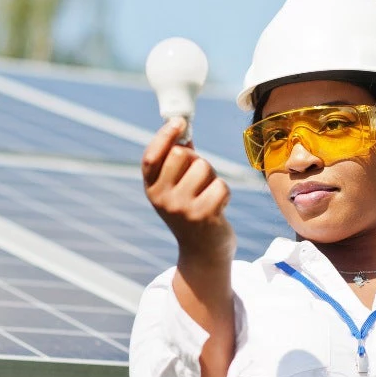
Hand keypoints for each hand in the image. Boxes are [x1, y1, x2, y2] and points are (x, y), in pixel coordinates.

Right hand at [142, 117, 234, 265]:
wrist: (203, 255)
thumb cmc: (191, 213)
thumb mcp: (176, 190)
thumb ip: (177, 162)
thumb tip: (182, 131)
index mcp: (152, 189)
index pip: (151, 156)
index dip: (164, 136)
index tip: (179, 121)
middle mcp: (162, 198)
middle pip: (182, 155)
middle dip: (198, 160)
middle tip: (200, 179)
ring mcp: (181, 208)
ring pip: (204, 168)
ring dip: (212, 178)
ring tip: (208, 196)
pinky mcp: (203, 216)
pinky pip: (221, 186)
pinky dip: (224, 193)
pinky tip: (218, 208)